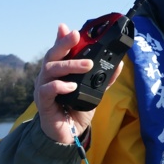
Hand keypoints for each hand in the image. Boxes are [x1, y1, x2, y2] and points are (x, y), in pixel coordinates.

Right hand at [33, 23, 123, 143]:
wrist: (69, 134)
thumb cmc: (77, 109)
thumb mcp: (94, 91)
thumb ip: (104, 77)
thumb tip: (119, 63)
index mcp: (59, 71)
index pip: (60, 51)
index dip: (63, 38)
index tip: (72, 29)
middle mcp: (49, 76)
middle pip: (52, 55)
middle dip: (64, 43)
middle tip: (77, 36)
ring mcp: (44, 88)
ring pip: (50, 69)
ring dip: (69, 65)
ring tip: (87, 65)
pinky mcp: (43, 103)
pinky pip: (47, 90)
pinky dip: (59, 86)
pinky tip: (71, 86)